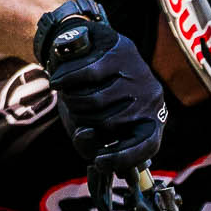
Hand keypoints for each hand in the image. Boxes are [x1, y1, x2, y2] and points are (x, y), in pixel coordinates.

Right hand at [34, 0, 167, 174]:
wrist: (85, 49)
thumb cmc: (90, 97)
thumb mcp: (89, 128)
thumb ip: (88, 145)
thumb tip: (87, 135)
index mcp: (152, 120)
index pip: (148, 145)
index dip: (123, 158)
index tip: (99, 161)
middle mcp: (152, 98)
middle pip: (110, 125)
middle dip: (82, 121)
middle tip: (73, 111)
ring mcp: (140, 74)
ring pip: (96, 101)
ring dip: (72, 101)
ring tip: (68, 95)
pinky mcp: (122, 51)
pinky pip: (86, 75)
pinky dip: (65, 80)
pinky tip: (57, 82)